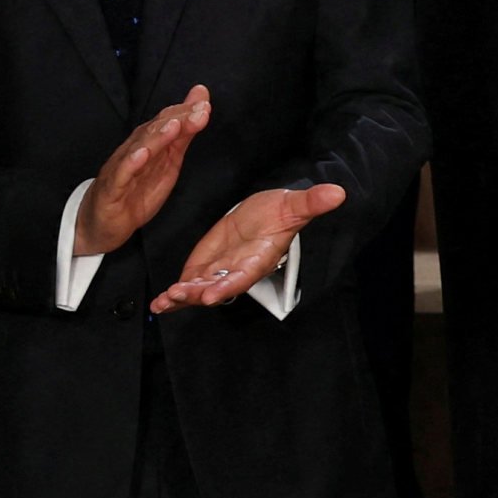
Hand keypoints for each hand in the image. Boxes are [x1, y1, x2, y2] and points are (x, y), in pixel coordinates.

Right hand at [76, 87, 211, 257]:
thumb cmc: (136, 190)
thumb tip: (202, 105)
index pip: (167, 121)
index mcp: (148, 143)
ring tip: (174, 126)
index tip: (206, 103)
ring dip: (156, 136)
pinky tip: (143, 155)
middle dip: (178, 119)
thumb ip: (184, 134)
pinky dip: (131, 163)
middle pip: (155, 130)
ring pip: (139, 148)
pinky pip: (122, 175)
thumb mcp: (168, 162)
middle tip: (200, 110)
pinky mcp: (112, 188)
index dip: (186, 111)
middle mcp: (134, 150)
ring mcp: (122, 168)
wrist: (104, 223)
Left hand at [151, 183, 345, 312]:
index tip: (211, 293)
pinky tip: (158, 304)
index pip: (243, 276)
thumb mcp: (293, 204)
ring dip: (182, 297)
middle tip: (180, 294)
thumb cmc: (280, 211)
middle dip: (198, 293)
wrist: (265, 213)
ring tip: (165, 300)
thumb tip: (339, 193)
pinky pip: (188, 286)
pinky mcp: (205, 269)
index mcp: (258, 259)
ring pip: (199, 290)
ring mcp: (219, 272)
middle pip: (217, 287)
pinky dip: (174, 297)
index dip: (227, 285)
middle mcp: (238, 272)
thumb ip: (311, 202)